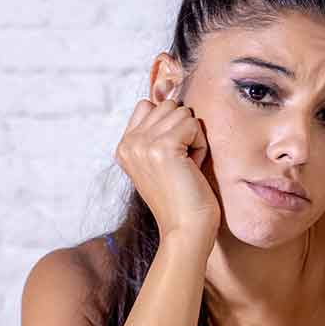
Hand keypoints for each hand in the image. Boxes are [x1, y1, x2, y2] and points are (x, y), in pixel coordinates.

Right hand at [115, 97, 220, 245]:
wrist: (186, 230)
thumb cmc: (184, 200)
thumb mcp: (162, 162)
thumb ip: (158, 133)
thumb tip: (170, 95)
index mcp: (124, 146)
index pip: (148, 105)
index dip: (170, 126)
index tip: (172, 159)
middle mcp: (128, 143)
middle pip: (168, 105)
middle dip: (184, 132)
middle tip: (182, 166)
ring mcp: (142, 143)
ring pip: (182, 113)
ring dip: (193, 139)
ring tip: (187, 168)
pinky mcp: (163, 146)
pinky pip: (193, 125)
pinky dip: (200, 146)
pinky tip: (193, 169)